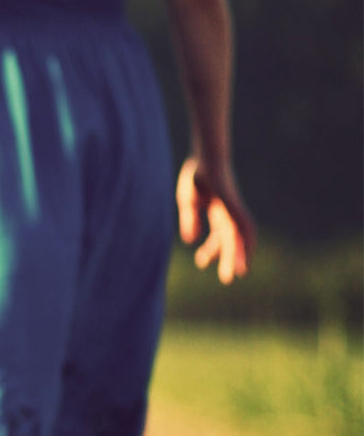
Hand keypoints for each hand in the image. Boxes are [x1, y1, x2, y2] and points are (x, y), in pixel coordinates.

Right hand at [176, 156, 255, 283]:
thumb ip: (190, 220)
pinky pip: (245, 225)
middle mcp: (229, 214)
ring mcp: (233, 210)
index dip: (211, 250)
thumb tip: (190, 241)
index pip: (218, 237)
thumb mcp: (188, 202)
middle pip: (231, 241)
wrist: (207, 156)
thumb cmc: (197, 175)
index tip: (201, 262)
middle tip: (227, 280)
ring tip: (239, 273)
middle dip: (228, 259)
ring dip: (239, 255)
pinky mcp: (235, 206)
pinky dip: (247, 240)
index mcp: (218, 213)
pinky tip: (247, 251)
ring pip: (239, 237)